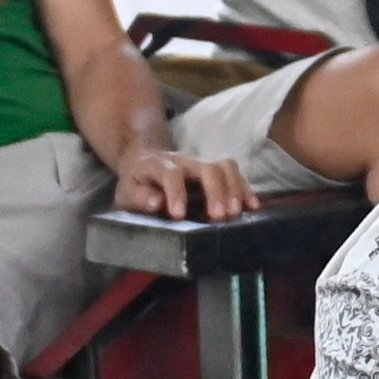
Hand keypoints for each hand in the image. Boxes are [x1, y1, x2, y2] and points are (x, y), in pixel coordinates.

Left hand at [110, 144, 253, 221]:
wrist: (145, 162)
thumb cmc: (137, 184)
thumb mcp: (126, 193)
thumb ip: (139, 197)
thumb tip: (156, 202)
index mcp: (158, 166)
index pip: (171, 173)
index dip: (176, 192)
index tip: (179, 215)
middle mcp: (184, 162)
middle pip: (206, 168)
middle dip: (215, 191)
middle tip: (219, 216)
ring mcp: (201, 165)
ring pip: (225, 167)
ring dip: (234, 189)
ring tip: (236, 212)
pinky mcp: (215, 172)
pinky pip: (234, 174)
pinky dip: (245, 189)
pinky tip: (252, 206)